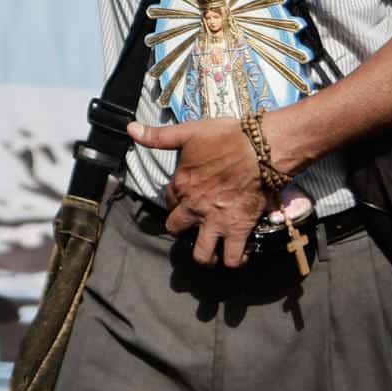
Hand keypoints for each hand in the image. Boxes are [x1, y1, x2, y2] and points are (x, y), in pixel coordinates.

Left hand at [128, 117, 268, 266]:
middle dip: (183, 229)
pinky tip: (236, 255)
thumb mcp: (189, 132)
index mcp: (182, 184)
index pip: (169, 200)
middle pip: (178, 229)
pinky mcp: (238, 229)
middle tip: (194, 226)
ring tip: (211, 251)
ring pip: (202, 254)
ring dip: (205, 255)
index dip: (175, 199)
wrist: (261, 148)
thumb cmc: (227, 137)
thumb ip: (159, 136)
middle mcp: (195, 207)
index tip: (185, 197)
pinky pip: (232, 257)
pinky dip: (234, 260)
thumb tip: (130, 129)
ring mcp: (217, 221)